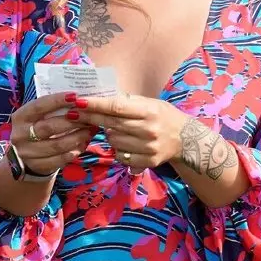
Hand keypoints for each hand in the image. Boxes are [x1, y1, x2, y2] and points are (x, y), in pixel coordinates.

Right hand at [10, 92, 94, 175]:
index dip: (57, 100)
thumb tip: (81, 98)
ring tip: (90, 131)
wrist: (27, 156)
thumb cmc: (40, 127)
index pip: (38, 106)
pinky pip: (60, 159)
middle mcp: (20, 135)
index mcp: (20, 117)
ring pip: (57, 145)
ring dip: (78, 137)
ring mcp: (27, 152)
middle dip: (73, 121)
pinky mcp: (37, 165)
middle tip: (90, 117)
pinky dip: (75, 150)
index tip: (76, 96)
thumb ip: (55, 108)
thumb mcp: (41, 116)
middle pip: (49, 127)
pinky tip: (83, 144)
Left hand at [75, 93, 192, 170]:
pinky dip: (118, 150)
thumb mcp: (151, 103)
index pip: (116, 107)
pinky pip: (120, 156)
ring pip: (112, 141)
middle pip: (110, 124)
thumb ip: (128, 102)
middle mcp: (149, 130)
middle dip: (90, 117)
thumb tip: (100, 98)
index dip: (95, 105)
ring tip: (116, 130)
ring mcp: (148, 147)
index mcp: (149, 111)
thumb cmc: (165, 116)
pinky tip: (125, 143)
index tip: (78, 102)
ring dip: (108, 135)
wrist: (186, 139)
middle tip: (74, 114)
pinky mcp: (147, 162)